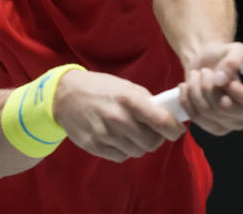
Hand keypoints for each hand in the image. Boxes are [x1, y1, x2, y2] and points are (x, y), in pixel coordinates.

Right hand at [53, 70, 186, 162]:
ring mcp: (105, 134)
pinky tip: (120, 138)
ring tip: (134, 133)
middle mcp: (117, 118)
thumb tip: (168, 116)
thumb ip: (146, 102)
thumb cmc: (100, 88)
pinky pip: (121, 156)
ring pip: (137, 151)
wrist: (65, 95)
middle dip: (157, 138)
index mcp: (128, 99)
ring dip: (141, 145)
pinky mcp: (95, 146)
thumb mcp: (126, 87)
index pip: (161, 121)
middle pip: (151, 142)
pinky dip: (125, 150)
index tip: (178, 131)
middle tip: (154, 131)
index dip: (174, 129)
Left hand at [179, 42, 242, 135]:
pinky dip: (186, 98)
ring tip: (196, 75)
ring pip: (207, 111)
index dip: (239, 92)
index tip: (227, 80)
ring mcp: (233, 123)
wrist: (206, 63)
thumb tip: (222, 79)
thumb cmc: (223, 56)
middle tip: (205, 71)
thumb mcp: (234, 49)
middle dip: (208, 86)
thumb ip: (233, 60)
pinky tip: (187, 86)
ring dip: (195, 89)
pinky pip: (196, 117)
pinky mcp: (216, 128)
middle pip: (225, 107)